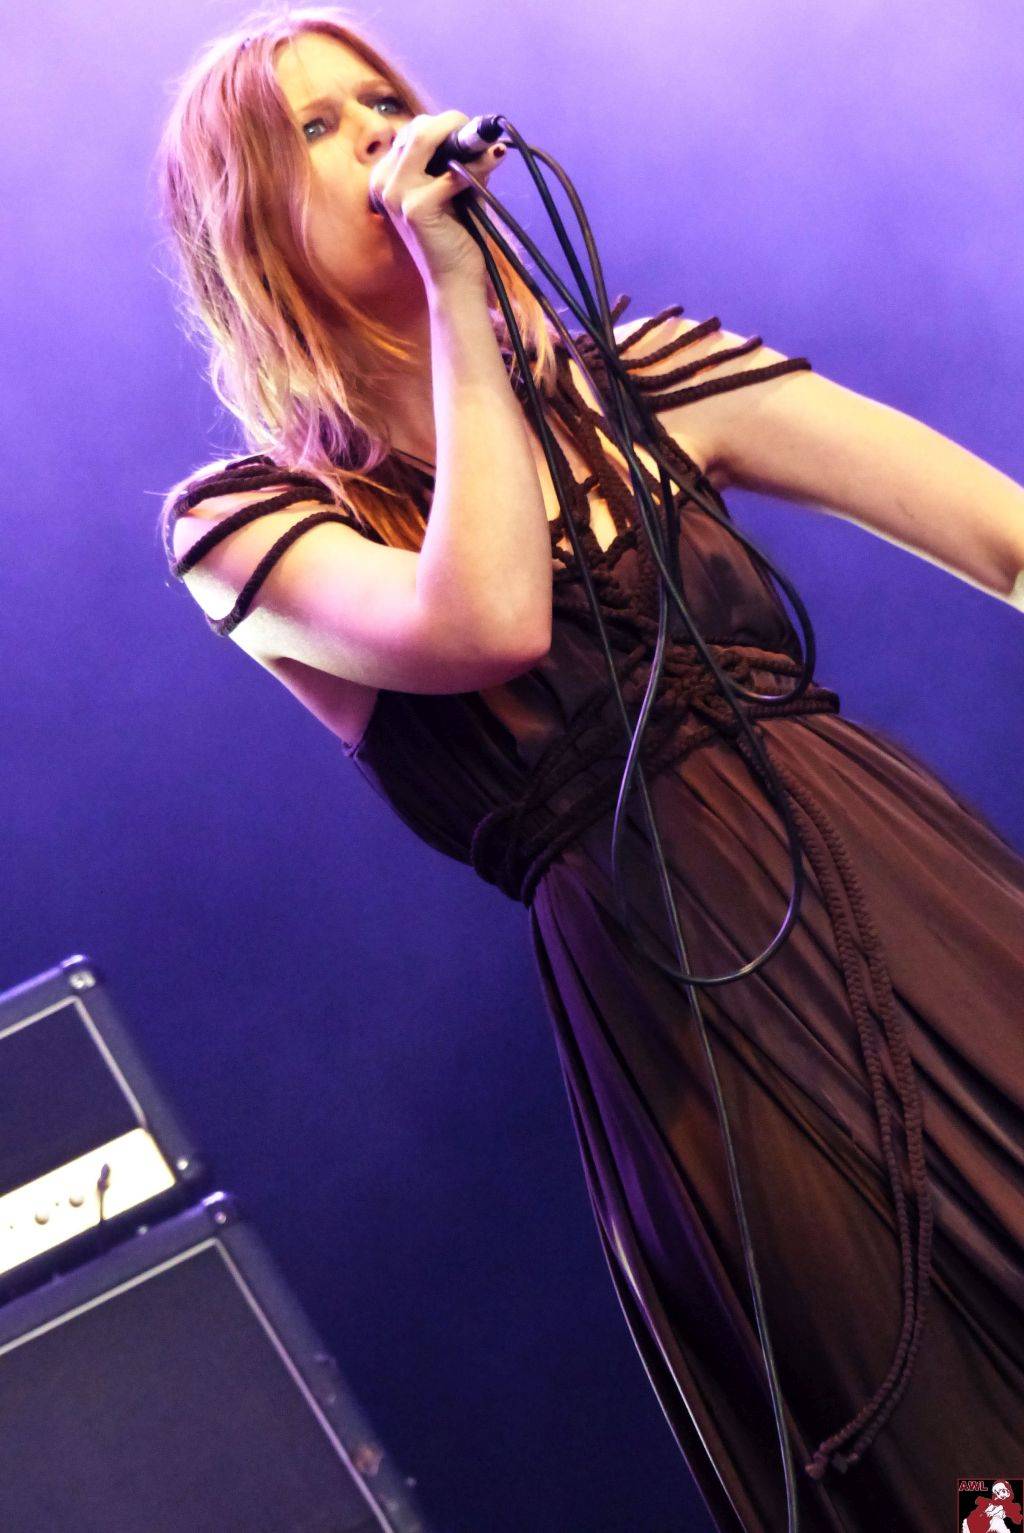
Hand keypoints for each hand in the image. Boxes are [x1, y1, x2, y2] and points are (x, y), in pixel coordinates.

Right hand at [368, 111, 506, 292]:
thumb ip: (461, 160)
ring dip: (461, 139)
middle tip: (482, 137)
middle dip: (453, 124)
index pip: (413, 131)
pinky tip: (493, 165)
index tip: (472, 132)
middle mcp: (383, 181)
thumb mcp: (455, 189)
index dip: (444, 126)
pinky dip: (476, 168)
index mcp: (386, 176)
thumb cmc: (456, 234)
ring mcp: (395, 194)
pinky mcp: (415, 208)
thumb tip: (484, 134)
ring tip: (487, 152)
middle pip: (417, 128)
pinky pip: (450, 173)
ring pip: (424, 137)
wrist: (454, 280)